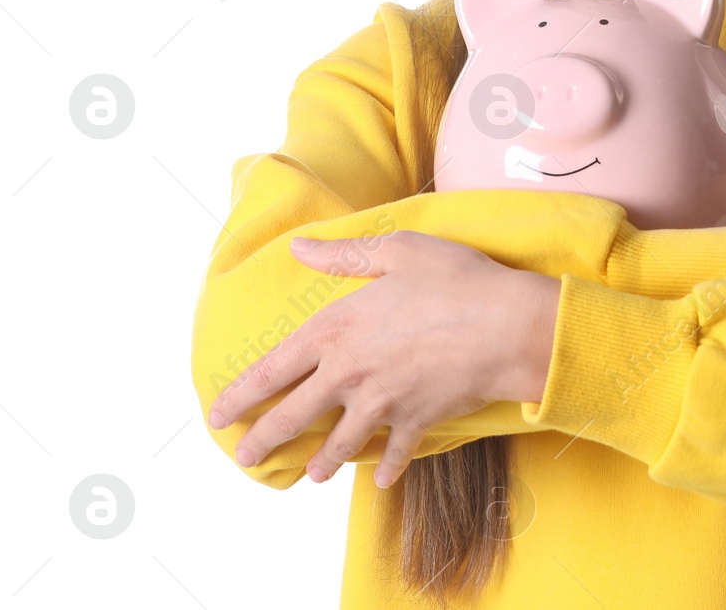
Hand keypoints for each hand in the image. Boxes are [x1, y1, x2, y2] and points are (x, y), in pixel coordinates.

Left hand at [205, 230, 560, 487]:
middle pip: (294, 416)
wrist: (507, 326)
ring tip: (311, 474)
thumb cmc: (455, 279)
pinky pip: (394, 454)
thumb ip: (344, 254)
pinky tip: (379, 479)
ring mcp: (382, 404)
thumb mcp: (399, 250)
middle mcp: (350, 373)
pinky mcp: (416, 422)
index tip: (218, 415)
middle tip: (246, 458)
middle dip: (264, 440)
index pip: (273, 370)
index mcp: (337, 329)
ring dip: (321, 462)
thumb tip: (299, 247)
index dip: (241, 395)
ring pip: (338, 444)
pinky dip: (386, 469)